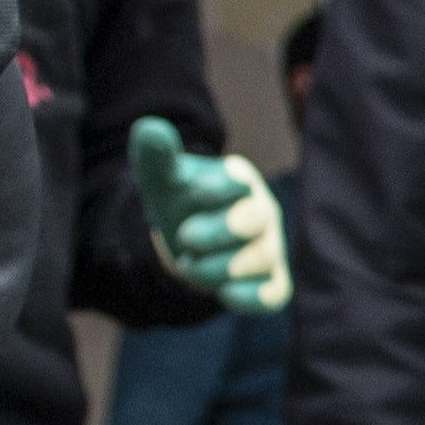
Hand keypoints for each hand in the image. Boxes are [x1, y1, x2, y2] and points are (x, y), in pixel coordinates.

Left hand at [129, 117, 289, 313]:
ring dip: (220, 266)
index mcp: (239, 180)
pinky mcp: (271, 281)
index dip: (217, 188)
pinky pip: (274, 293)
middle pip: (255, 219)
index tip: (194, 193)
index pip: (239, 181)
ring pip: (261, 258)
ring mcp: (269, 247)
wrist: (188, 241)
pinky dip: (253, 296)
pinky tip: (223, 294)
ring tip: (188, 265)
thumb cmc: (180, 201)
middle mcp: (262, 212)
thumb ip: (156, 154)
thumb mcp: (162, 177)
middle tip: (185, 236)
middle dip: (219, 230)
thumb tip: (150, 128)